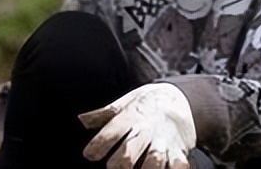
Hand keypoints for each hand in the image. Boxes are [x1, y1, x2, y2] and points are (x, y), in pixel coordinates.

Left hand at [80, 83, 196, 168]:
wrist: (179, 99)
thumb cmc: (145, 105)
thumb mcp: (123, 104)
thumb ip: (102, 115)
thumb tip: (81, 120)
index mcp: (129, 118)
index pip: (110, 133)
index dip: (98, 145)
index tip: (90, 154)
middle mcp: (145, 131)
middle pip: (129, 152)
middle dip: (120, 164)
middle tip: (114, 166)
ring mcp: (163, 142)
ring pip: (154, 160)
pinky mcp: (178, 152)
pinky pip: (179, 165)